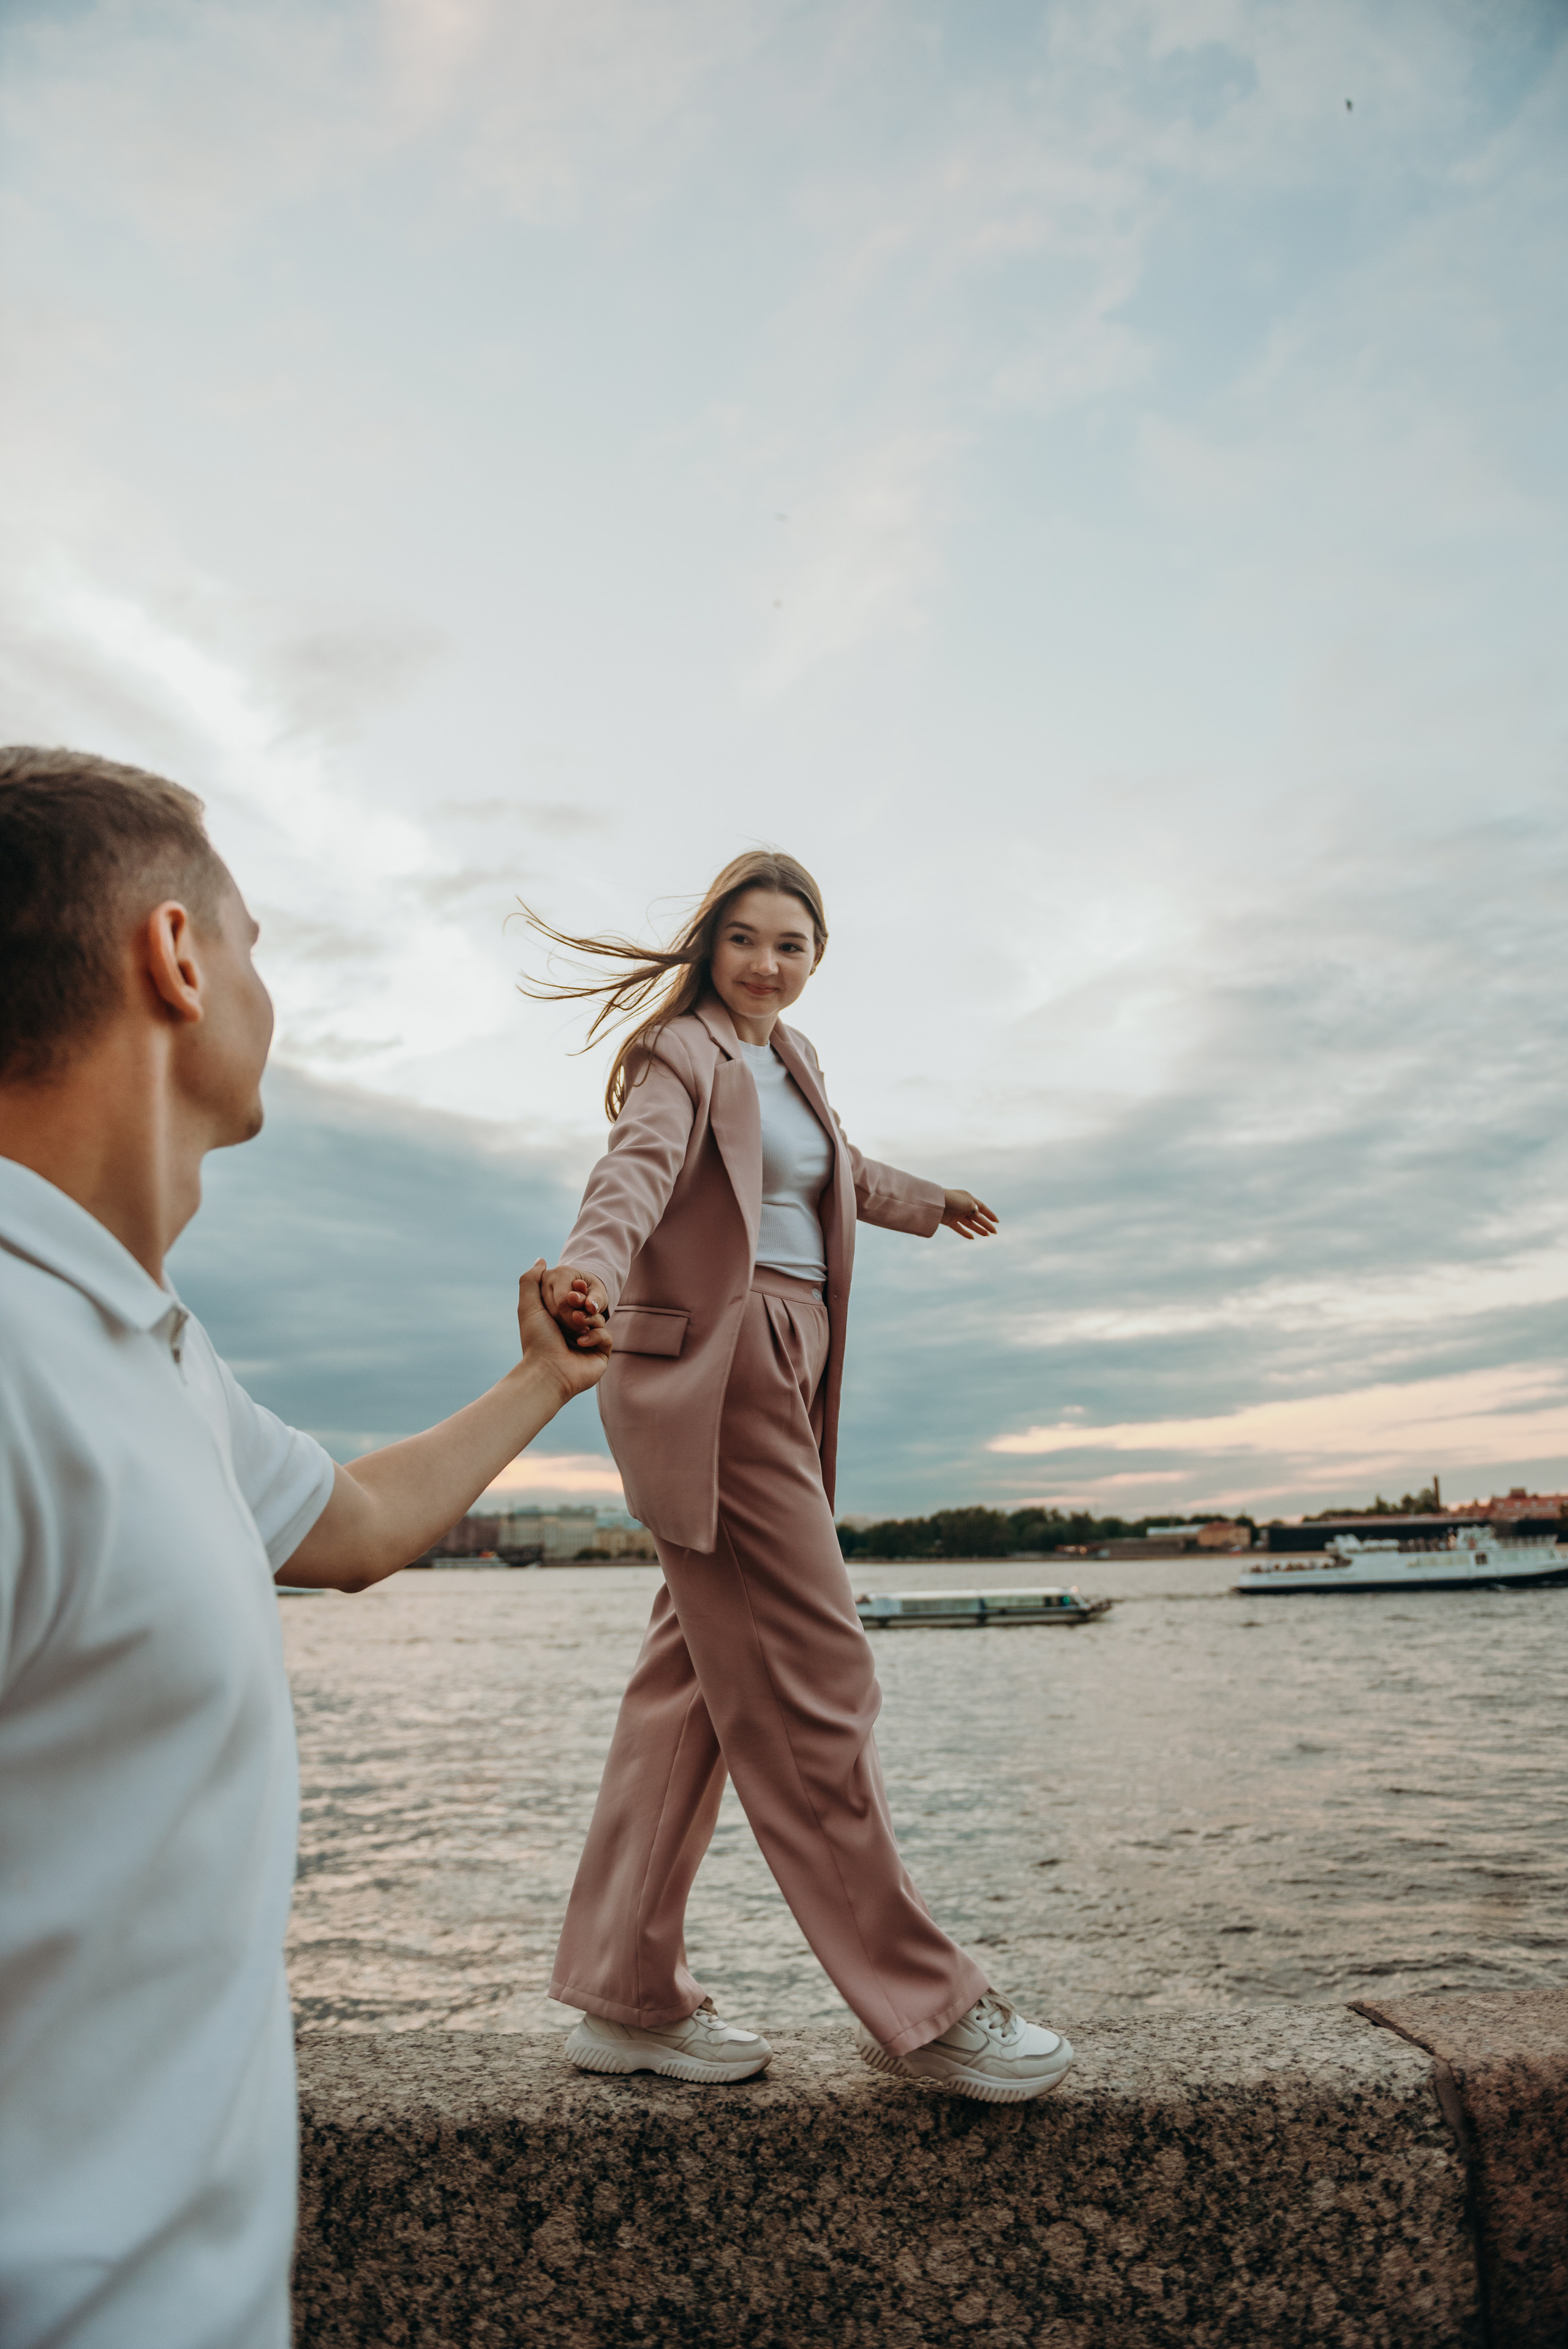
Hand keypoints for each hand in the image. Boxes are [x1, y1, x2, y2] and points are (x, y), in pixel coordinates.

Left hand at [518, 1263, 610, 1400]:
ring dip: (587, 1320)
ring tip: (575, 1327)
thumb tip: (541, 1260)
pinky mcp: (600, 1354)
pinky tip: (580, 1343)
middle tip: (574, 1302)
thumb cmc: (537, 1339)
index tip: (575, 1284)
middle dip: (581, 1303)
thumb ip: (531, 1280)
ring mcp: (588, 1342)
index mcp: (558, 1319)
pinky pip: (606, 1336)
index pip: (574, 1296)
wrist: (547, 1371)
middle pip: (588, 1306)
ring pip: (599, 1319)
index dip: (576, 1289)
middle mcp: (573, 1330)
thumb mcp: (529, 1305)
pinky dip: (594, 1336)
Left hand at [939, 1189, 998, 1239]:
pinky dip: (965, 1233)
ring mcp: (956, 1214)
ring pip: (970, 1223)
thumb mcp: (968, 1204)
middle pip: (977, 1217)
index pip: (982, 1207)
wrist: (934, 1202)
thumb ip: (976, 1211)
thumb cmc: (953, 1200)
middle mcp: (963, 1206)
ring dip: (979, 1229)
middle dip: (986, 1224)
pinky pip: (959, 1228)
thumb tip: (979, 1216)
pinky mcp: (949, 1221)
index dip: (990, 1214)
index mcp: (969, 1198)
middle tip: (994, 1232)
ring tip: (987, 1235)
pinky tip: (972, 1238)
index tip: (997, 1222)